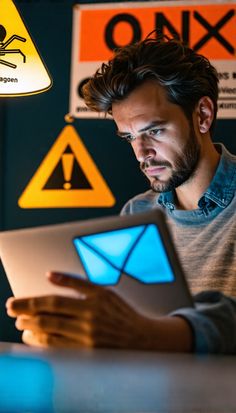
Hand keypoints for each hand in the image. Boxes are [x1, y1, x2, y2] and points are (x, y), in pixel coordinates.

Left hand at [6, 272, 192, 350]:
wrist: (141, 338)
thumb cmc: (121, 312)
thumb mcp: (103, 291)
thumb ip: (76, 282)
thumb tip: (51, 275)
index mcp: (92, 302)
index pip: (54, 301)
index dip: (32, 301)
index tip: (16, 302)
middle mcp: (89, 321)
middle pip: (49, 318)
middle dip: (26, 314)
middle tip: (13, 311)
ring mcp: (88, 339)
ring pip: (51, 334)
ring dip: (32, 330)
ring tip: (22, 325)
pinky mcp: (87, 354)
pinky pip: (59, 349)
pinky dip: (43, 344)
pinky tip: (36, 338)